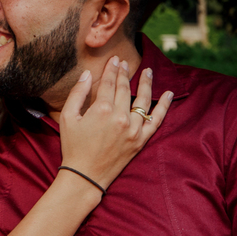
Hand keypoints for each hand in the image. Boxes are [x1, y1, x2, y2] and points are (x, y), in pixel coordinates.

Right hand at [57, 58, 171, 192]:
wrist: (85, 176)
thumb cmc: (73, 146)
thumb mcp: (68, 117)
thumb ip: (78, 93)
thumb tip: (87, 74)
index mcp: (101, 109)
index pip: (109, 82)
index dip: (112, 69)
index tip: (115, 59)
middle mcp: (120, 117)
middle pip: (125, 89)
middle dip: (125, 73)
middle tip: (126, 63)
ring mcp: (133, 129)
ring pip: (142, 100)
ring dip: (146, 83)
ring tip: (148, 71)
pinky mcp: (140, 141)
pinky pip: (156, 120)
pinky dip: (164, 106)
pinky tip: (168, 94)